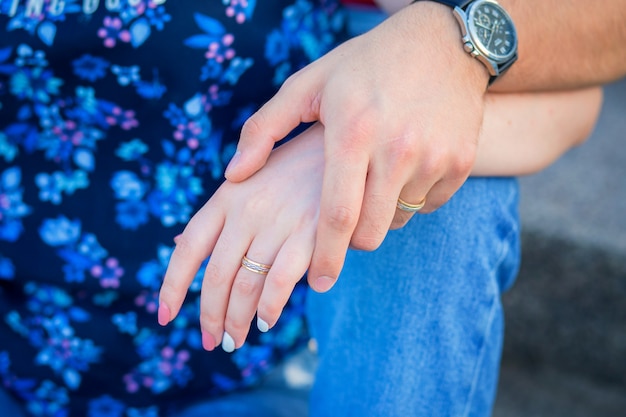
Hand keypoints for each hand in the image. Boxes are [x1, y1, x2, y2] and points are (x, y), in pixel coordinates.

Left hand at [158, 124, 323, 351]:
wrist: (344, 144)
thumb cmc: (294, 164)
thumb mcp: (249, 178)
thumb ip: (216, 213)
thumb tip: (177, 241)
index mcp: (227, 196)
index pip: (189, 247)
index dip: (172, 285)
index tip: (164, 316)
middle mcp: (247, 211)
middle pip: (217, 276)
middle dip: (211, 316)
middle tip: (214, 341)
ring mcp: (278, 223)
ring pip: (246, 286)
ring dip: (237, 321)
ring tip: (236, 340)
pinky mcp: (311, 234)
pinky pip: (281, 283)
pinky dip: (270, 308)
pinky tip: (266, 321)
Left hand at [224, 3, 488, 292]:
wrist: (443, 43)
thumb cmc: (365, 64)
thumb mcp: (308, 84)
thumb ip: (264, 129)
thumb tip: (234, 176)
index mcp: (353, 133)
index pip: (336, 216)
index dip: (325, 257)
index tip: (318, 282)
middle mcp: (397, 149)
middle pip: (370, 232)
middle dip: (350, 241)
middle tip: (341, 225)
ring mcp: (435, 157)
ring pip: (399, 220)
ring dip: (380, 215)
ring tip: (372, 180)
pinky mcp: (461, 162)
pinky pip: (429, 205)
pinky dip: (411, 199)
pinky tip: (402, 167)